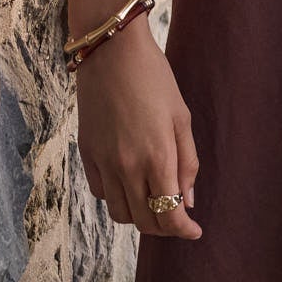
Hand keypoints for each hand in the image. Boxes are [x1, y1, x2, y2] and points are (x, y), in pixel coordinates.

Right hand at [74, 18, 202, 238]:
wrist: (111, 50)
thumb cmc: (154, 78)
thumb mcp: (181, 118)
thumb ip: (187, 163)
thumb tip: (187, 201)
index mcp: (157, 158)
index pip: (169, 216)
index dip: (184, 230)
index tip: (194, 231)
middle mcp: (128, 167)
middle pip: (145, 222)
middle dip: (165, 227)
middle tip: (177, 218)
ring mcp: (103, 162)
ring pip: (120, 214)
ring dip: (139, 216)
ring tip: (153, 202)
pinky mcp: (86, 153)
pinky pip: (101, 192)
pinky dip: (117, 197)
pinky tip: (129, 182)